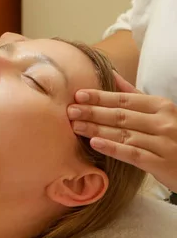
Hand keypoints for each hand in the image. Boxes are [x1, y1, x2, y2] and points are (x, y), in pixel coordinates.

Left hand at [67, 72, 176, 191]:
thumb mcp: (160, 111)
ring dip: (97, 129)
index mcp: (160, 105)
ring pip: (123, 134)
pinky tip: (95, 144)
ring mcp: (162, 143)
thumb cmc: (174, 135)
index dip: (100, 97)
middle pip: (120, 116)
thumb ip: (134, 94)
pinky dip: (113, 148)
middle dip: (93, 112)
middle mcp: (162, 122)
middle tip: (70, 110)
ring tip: (75, 126)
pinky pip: (132, 155)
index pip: (124, 99)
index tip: (78, 95)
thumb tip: (112, 73)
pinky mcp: (161, 163)